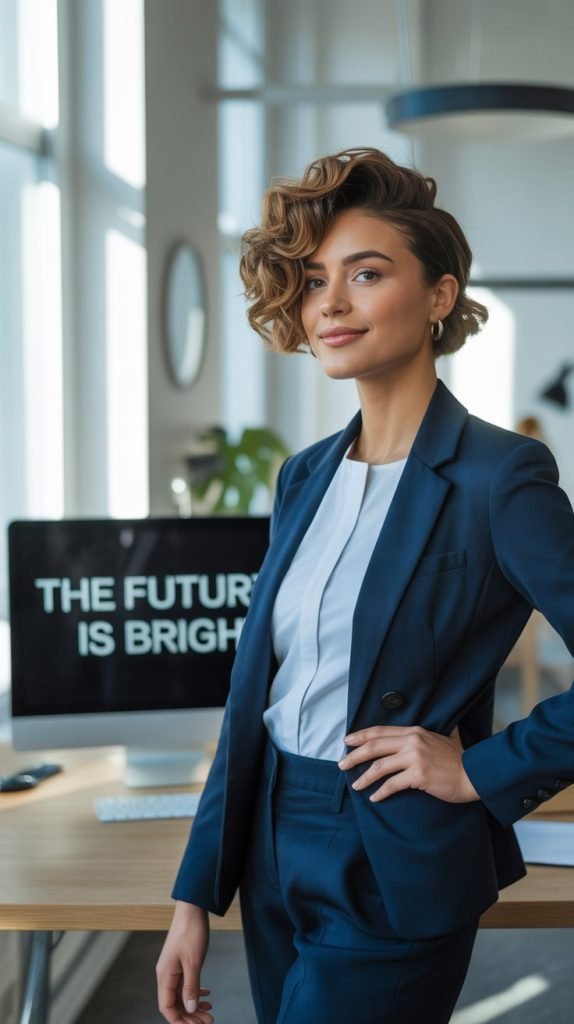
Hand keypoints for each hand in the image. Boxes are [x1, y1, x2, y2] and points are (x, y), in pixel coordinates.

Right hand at [156, 901, 213, 1022]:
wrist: (192, 909)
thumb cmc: (191, 932)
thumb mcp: (193, 962)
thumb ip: (191, 987)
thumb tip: (190, 1009)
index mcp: (165, 975)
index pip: (166, 1007)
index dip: (179, 1020)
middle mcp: (166, 974)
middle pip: (175, 1003)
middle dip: (190, 1015)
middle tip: (209, 1020)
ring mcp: (172, 968)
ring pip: (181, 994)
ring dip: (194, 1005)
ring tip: (210, 1010)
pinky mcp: (180, 962)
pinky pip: (185, 983)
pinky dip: (195, 991)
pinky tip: (207, 994)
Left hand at [338, 725, 479, 803]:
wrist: (474, 775)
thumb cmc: (459, 759)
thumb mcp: (442, 738)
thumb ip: (428, 734)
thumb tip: (423, 731)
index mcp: (415, 731)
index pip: (381, 731)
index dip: (361, 736)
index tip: (347, 741)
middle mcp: (412, 741)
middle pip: (375, 746)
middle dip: (355, 756)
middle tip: (342, 764)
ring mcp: (415, 758)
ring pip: (380, 766)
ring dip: (364, 777)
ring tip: (355, 785)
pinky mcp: (419, 775)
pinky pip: (392, 785)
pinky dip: (380, 792)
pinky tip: (374, 798)